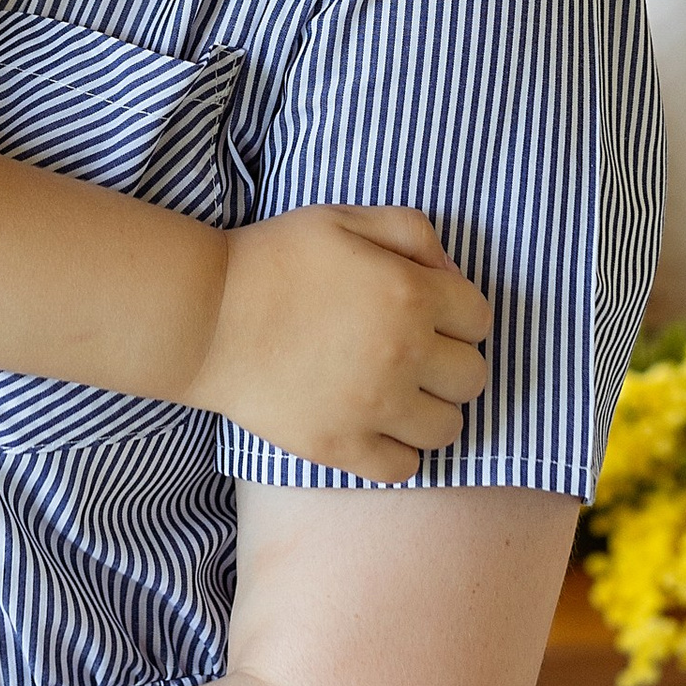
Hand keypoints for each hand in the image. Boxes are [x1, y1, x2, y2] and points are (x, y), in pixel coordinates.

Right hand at [197, 208, 489, 480]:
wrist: (206, 316)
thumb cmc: (275, 259)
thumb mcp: (345, 218)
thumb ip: (412, 232)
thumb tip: (451, 273)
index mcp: (411, 294)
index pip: (480, 319)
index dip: (458, 315)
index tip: (430, 315)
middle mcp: (403, 355)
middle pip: (473, 378)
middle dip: (451, 363)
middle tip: (415, 355)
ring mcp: (373, 407)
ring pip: (448, 428)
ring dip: (432, 410)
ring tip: (398, 394)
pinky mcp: (340, 447)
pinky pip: (404, 468)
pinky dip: (398, 451)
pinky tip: (376, 425)